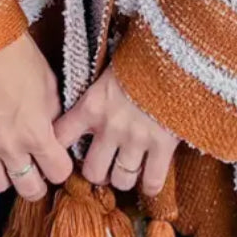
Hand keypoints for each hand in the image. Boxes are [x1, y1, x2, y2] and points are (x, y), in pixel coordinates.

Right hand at [0, 32, 73, 201]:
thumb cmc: (15, 54)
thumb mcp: (48, 82)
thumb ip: (52, 113)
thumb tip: (53, 130)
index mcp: (37, 132)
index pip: (59, 172)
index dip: (61, 166)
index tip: (57, 158)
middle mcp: (10, 146)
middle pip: (29, 190)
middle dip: (37, 182)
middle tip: (36, 169)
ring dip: (5, 177)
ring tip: (7, 162)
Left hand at [53, 66, 178, 198]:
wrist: (176, 52)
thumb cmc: (141, 57)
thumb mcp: (108, 71)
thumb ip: (96, 95)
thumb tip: (85, 109)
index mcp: (92, 105)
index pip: (61, 137)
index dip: (59, 149)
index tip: (66, 151)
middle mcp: (110, 127)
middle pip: (92, 171)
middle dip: (98, 172)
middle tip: (105, 165)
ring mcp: (137, 139)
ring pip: (121, 180)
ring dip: (123, 177)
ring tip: (127, 168)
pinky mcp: (163, 146)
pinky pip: (151, 181)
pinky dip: (150, 185)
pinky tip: (149, 178)